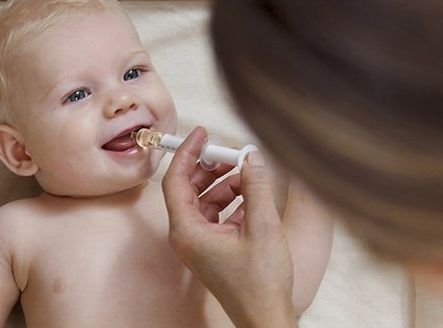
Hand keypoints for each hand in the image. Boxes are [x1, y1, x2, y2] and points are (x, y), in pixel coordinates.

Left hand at [162, 127, 296, 327]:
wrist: (267, 317)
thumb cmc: (260, 282)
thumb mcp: (262, 226)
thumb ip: (256, 186)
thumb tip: (251, 155)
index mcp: (187, 231)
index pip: (175, 181)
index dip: (187, 153)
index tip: (202, 133)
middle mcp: (188, 236)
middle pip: (190, 188)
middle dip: (211, 167)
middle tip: (232, 152)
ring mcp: (201, 242)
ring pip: (207, 199)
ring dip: (227, 184)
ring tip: (251, 173)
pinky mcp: (215, 247)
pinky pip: (219, 214)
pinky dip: (235, 201)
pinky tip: (255, 195)